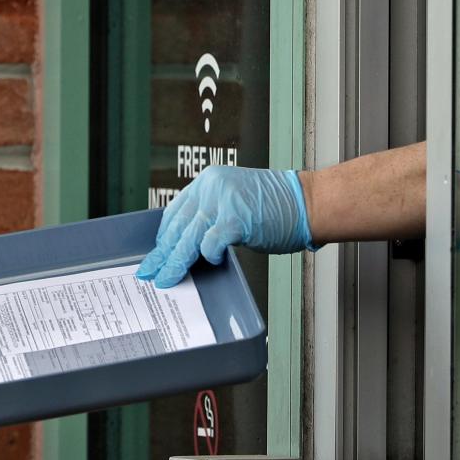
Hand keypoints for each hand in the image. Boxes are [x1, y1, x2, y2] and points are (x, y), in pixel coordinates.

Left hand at [136, 165, 312, 287]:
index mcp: (209, 181)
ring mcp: (223, 201)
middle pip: (178, 226)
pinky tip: (210, 261)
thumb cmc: (279, 207)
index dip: (164, 235)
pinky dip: (208, 256)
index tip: (157, 252)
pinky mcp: (236, 218)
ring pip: (188, 237)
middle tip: (150, 271)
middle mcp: (212, 186)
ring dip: (176, 262)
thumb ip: (211, 216)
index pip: (176, 211)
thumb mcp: (234, 202)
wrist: (310, 202)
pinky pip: (210, 243)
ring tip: (168, 278)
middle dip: (163, 253)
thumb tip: (188, 243)